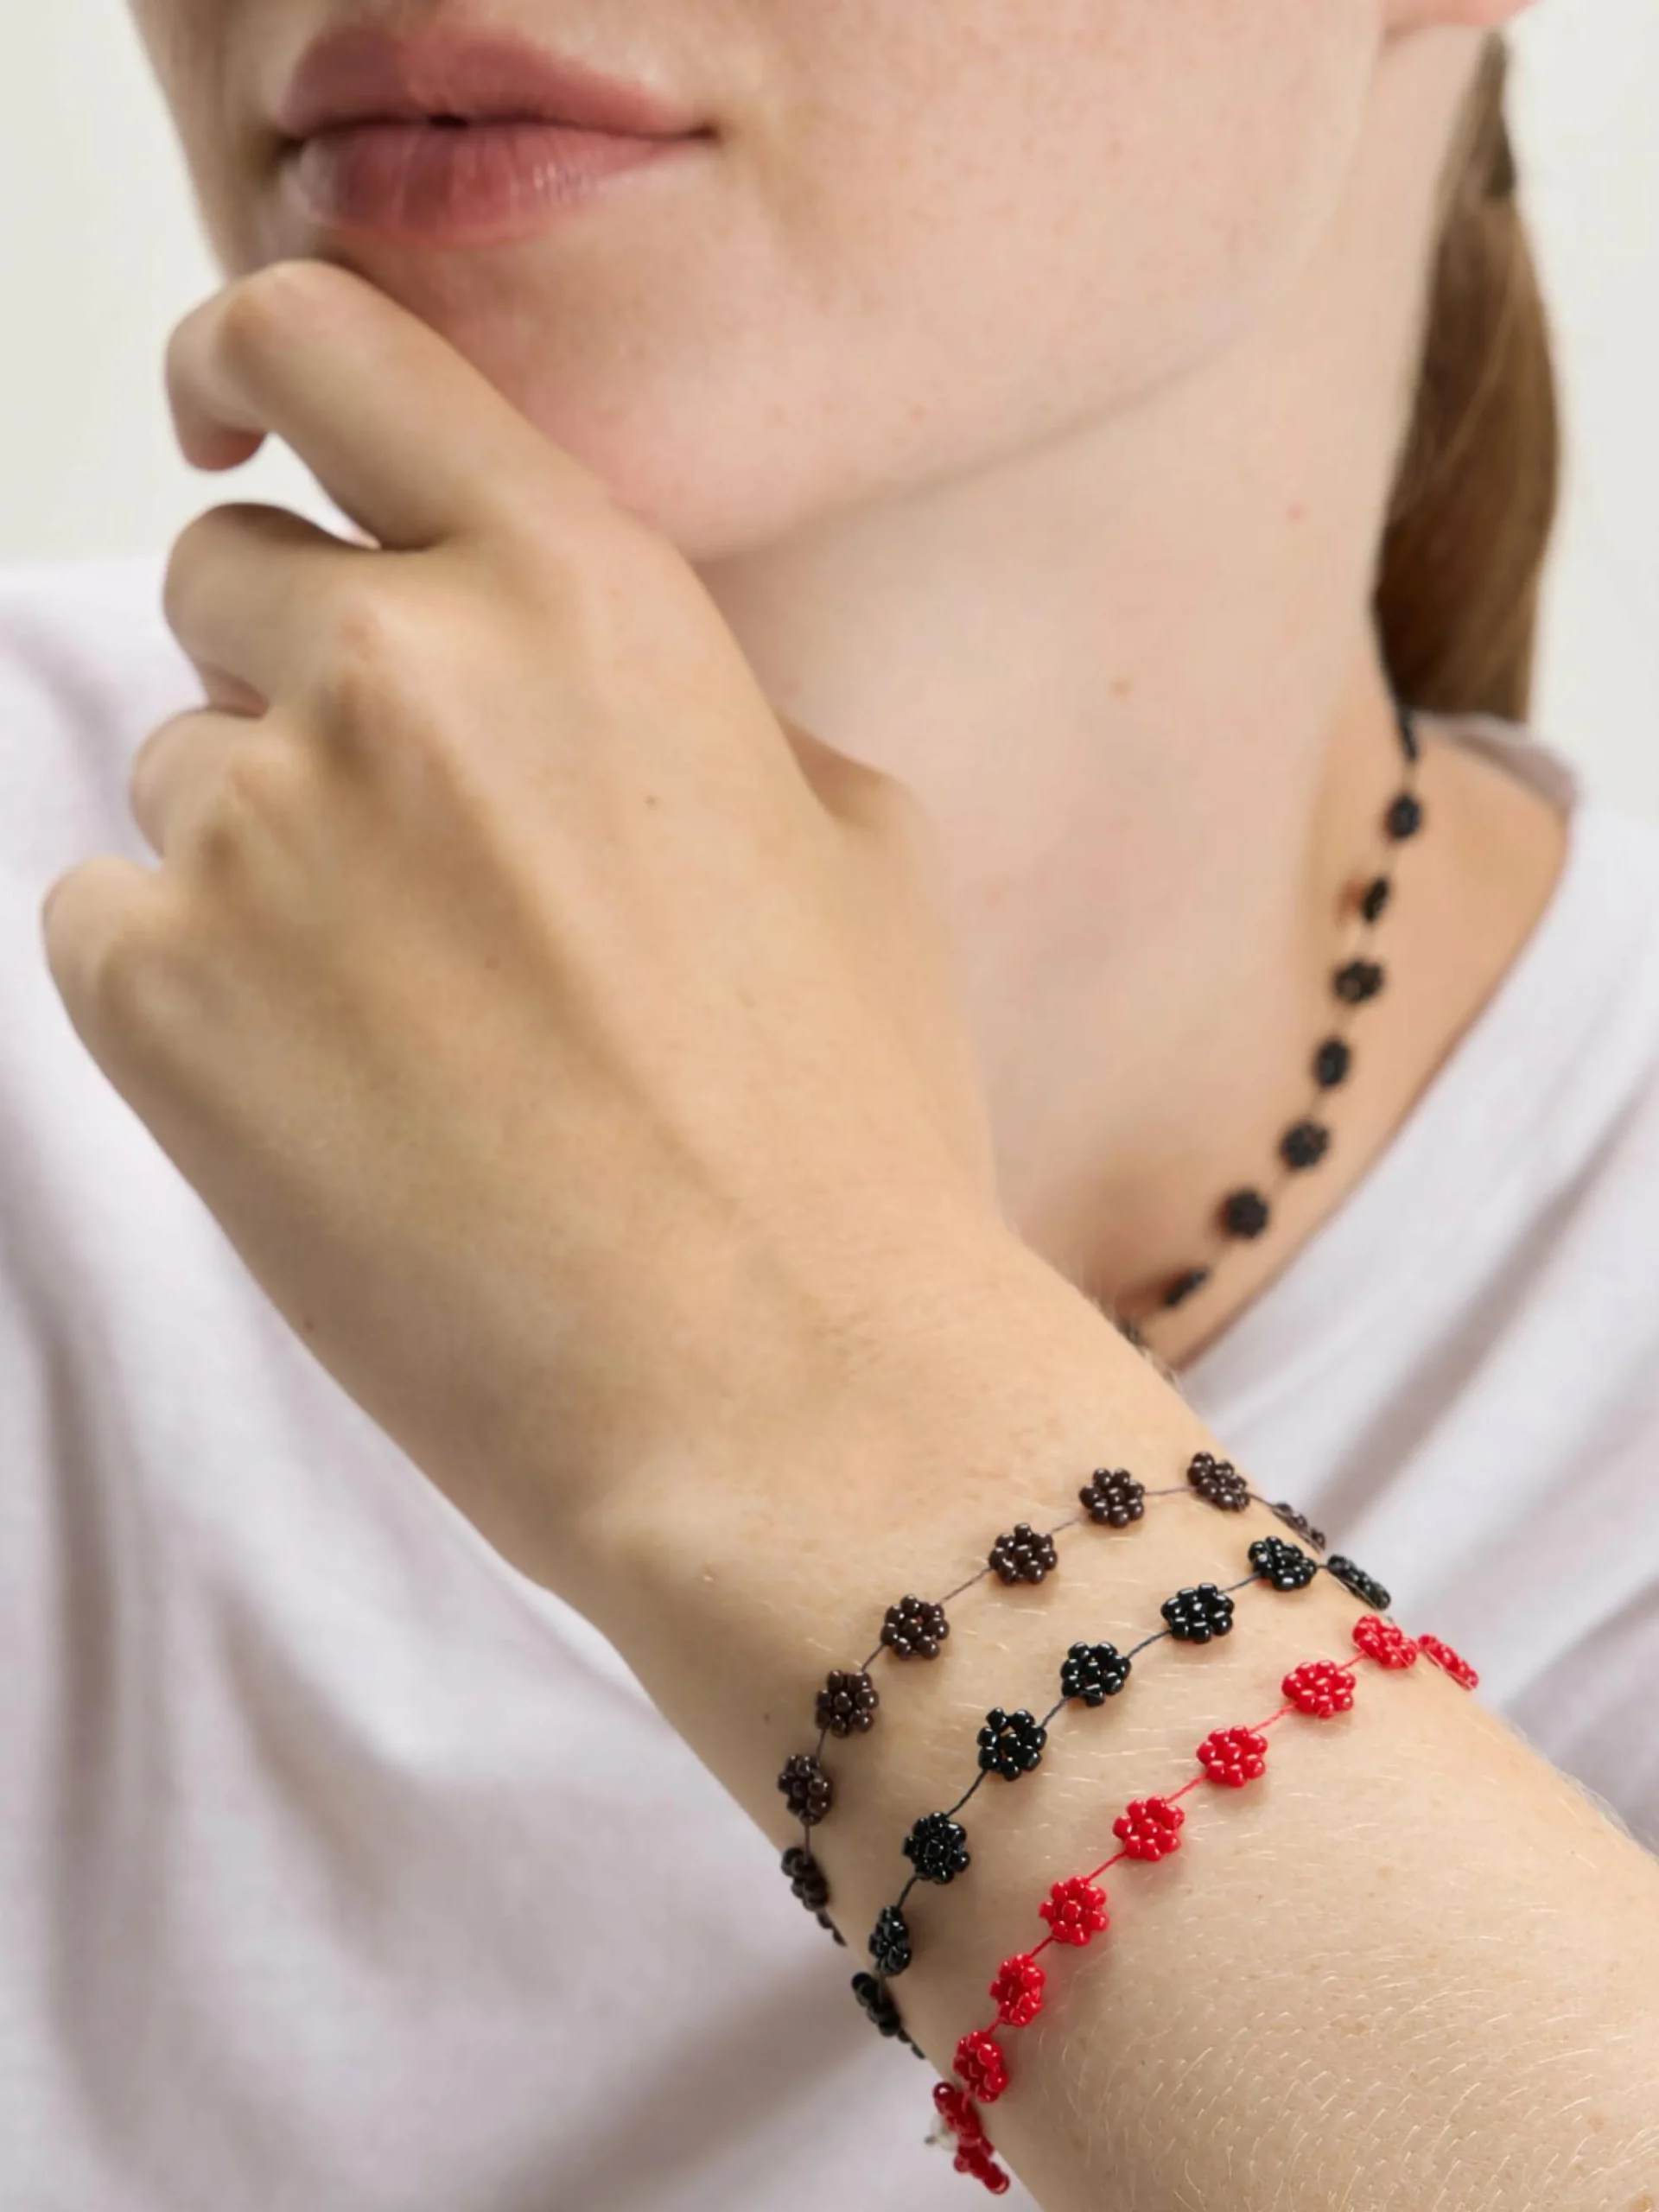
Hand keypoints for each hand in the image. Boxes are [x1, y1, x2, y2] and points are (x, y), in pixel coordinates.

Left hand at [40, 259, 1007, 1589]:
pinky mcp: (158, 1003)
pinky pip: (108, 925)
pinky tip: (342, 1104)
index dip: (253, 354)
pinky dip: (192, 992)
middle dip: (297, 675)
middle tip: (413, 857)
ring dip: (270, 864)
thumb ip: (679, 698)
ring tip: (424, 1036)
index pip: (329, 342)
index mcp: (588, 596)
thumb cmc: (851, 1130)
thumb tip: (569, 669)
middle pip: (230, 574)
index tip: (233, 410)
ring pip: (182, 774)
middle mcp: (403, 670)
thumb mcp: (850, 845)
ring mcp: (262, 832)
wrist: (791, 1394)